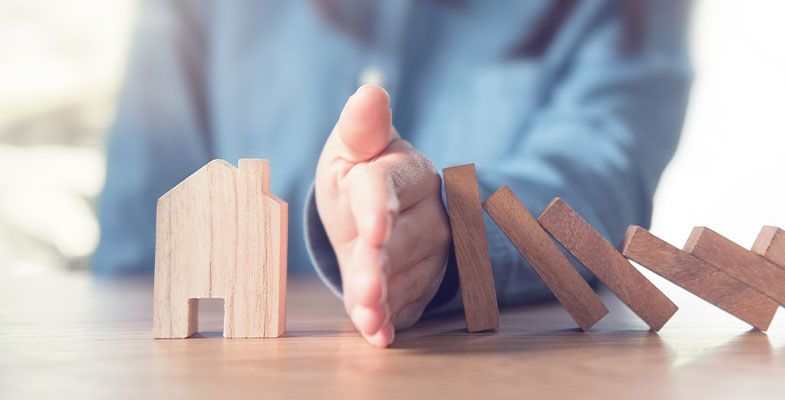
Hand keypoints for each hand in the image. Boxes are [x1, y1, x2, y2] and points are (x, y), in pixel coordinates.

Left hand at [314, 85, 450, 347]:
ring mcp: (433, 251)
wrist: (378, 213)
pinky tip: (378, 333)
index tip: (373, 232)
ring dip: (385, 299)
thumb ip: (361, 128)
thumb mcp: (351, 150)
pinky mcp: (426, 283)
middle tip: (367, 294)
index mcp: (405, 169)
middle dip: (380, 268)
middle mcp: (429, 210)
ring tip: (367, 316)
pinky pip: (411, 304)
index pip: (388, 187)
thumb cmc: (358, 174)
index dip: (380, 210)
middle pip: (401, 241)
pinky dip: (391, 321)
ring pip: (409, 277)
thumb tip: (370, 92)